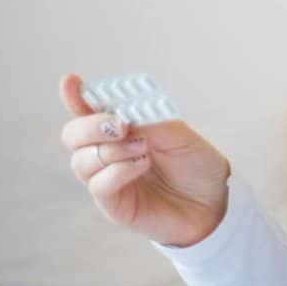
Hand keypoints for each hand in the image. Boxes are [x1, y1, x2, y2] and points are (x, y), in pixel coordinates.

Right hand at [57, 73, 231, 246]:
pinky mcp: (114, 204)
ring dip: (112, 149)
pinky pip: (99, 185)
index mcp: (123, 128)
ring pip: (81, 160)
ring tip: (143, 147)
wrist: (215, 200)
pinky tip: (142, 165)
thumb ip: (149, 119)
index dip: (76, 96)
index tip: (71, 81)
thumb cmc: (196, 165)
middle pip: (73, 135)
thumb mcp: (179, 133)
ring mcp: (108, 179)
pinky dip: (119, 171)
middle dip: (90, 125)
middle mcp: (109, 152)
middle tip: (120, 124)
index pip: (89, 110)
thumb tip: (122, 108)